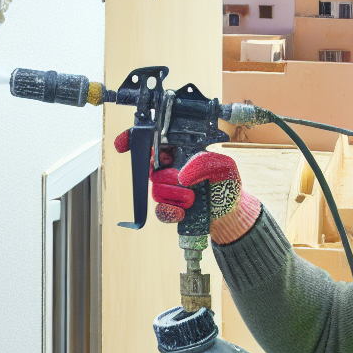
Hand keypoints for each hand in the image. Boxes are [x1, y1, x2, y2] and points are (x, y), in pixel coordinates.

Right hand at [112, 135, 259, 241]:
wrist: (230, 210)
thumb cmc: (226, 182)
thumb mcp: (223, 165)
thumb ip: (204, 162)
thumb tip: (183, 175)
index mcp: (179, 152)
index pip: (152, 143)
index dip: (133, 140)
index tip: (122, 145)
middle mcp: (169, 169)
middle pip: (151, 171)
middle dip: (167, 177)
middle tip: (184, 180)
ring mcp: (168, 190)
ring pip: (156, 191)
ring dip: (176, 196)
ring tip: (193, 197)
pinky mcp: (170, 209)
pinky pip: (160, 211)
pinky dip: (171, 212)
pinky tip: (183, 212)